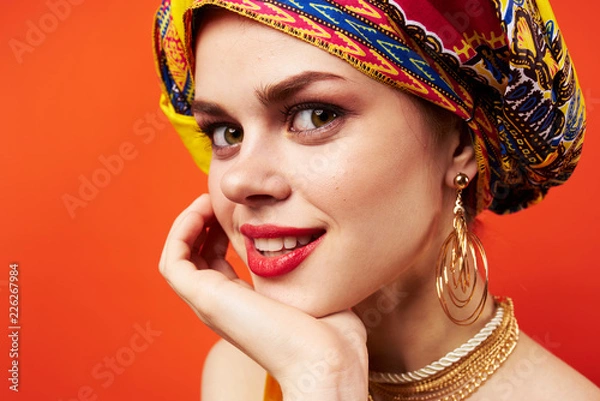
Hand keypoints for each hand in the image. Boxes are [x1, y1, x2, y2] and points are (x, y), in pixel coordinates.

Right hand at [159, 194, 368, 399]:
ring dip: (189, 224)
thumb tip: (314, 242)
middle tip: (219, 199)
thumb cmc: (331, 331)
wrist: (325, 358)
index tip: (238, 207)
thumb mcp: (314, 288)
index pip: (218, 263)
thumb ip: (306, 267)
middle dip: (205, 222)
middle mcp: (223, 305)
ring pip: (179, 257)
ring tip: (207, 201)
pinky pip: (174, 260)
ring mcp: (210, 304)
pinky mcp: (204, 298)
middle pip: (196, 257)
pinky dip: (182, 232)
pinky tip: (203, 210)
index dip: (221, 231)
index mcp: (245, 305)